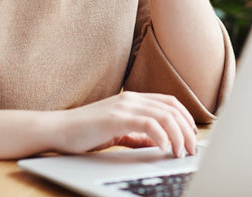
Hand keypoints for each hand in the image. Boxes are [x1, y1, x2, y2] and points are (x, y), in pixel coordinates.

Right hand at [54, 91, 196, 157]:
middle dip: (187, 129)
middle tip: (192, 149)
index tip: (192, 135)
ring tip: (181, 152)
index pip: (169, 102)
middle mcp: (131, 99)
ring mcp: (124, 107)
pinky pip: (147, 124)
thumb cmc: (85, 131)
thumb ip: (137, 135)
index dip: (185, 117)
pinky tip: (163, 148)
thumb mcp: (117, 131)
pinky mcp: (116, 118)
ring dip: (178, 134)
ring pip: (164, 115)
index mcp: (133, 99)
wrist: (59, 129)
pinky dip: (161, 136)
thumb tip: (157, 143)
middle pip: (171, 108)